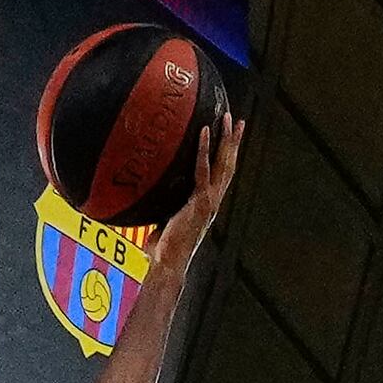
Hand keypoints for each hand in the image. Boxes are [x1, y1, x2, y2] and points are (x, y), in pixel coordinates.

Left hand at [151, 112, 240, 264]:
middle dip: (234, 142)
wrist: (168, 264)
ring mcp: (209, 201)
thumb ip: (162, 206)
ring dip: (227, 140)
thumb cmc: (163, 249)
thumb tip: (144, 193)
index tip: (231, 137)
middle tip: (237, 120)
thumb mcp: (163, 221)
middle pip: (229, 165)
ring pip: (224, 164)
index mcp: (208, 204)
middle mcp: (213, 200)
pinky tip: (204, 131)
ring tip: (227, 118)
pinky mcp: (200, 202)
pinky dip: (203, 150)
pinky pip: (202, 170)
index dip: (228, 156)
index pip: (222, 174)